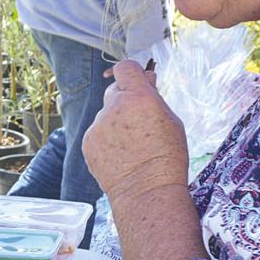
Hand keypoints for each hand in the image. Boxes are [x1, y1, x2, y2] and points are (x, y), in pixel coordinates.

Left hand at [84, 59, 190, 202]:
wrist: (147, 191)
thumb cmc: (167, 157)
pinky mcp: (88, 142)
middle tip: (138, 121)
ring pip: (106, 114)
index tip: (136, 82)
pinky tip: (120, 155)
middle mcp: (114, 107)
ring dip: (115, 122)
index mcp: (138, 98)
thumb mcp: (172, 121)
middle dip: (125, 100)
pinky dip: (106, 139)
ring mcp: (98, 125)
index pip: (125, 68)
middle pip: (114, 91)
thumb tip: (146, 81)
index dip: (131, 73)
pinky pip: (97, 132)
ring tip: (131, 146)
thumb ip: (154, 98)